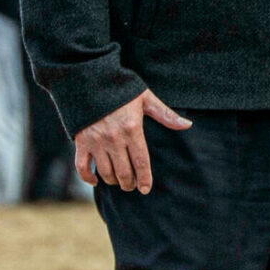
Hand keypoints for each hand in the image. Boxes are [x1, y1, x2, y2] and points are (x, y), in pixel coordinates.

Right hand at [74, 89, 191, 193]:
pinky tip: (95, 181)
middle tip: (132, 185)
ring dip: (113, 181)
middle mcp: (114, 138)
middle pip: (124, 172)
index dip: (145, 179)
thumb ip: (165, 114)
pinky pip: (82, 166)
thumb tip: (187, 124)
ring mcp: (96, 141)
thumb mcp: (144, 98)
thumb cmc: (119, 89)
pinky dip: (87, 177)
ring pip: (106, 172)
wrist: (88, 80)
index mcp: (131, 129)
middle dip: (129, 183)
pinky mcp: (81, 141)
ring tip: (117, 180)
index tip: (145, 189)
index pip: (141, 163)